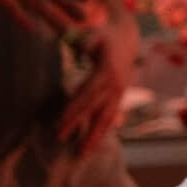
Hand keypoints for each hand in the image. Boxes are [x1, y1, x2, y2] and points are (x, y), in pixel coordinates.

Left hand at [58, 7, 137, 154]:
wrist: (128, 37)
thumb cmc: (106, 35)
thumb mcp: (96, 33)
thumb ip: (87, 40)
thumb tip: (79, 48)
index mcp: (108, 72)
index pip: (87, 95)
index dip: (74, 109)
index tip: (60, 122)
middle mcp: (116, 85)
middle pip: (94, 109)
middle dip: (78, 125)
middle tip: (59, 138)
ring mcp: (119, 92)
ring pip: (106, 118)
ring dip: (95, 136)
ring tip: (83, 153)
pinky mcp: (119, 96)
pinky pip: (110, 116)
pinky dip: (102, 130)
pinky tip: (94, 144)